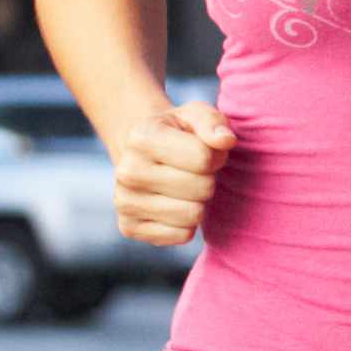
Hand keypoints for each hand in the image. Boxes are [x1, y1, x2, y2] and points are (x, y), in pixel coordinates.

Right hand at [111, 94, 230, 245]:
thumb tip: (226, 141)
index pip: (204, 158)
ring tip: (185, 186)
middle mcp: (127, 171)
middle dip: (208, 179)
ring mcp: (124, 202)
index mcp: (141, 137)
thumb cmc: (178, 133)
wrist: (144, 155)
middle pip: (202, 188)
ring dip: (199, 202)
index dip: (215, 155)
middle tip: (194, 171)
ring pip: (193, 214)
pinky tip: (174, 204)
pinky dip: (187, 223)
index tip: (204, 150)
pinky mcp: (129, 228)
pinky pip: (182, 235)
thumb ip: (213, 122)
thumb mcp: (196, 115)